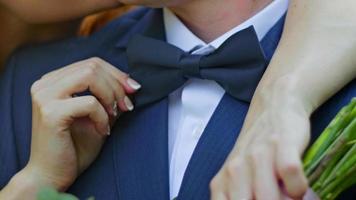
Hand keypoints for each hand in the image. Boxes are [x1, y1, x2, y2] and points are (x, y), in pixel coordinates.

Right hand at [23, 57, 140, 190]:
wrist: (52, 175)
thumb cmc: (74, 147)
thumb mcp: (98, 116)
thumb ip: (109, 98)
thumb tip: (131, 84)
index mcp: (53, 82)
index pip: (91, 63)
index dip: (116, 74)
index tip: (132, 91)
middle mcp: (44, 85)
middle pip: (92, 66)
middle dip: (117, 85)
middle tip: (127, 106)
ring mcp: (44, 97)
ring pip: (90, 76)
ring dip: (111, 95)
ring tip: (115, 115)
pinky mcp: (50, 113)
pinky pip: (90, 103)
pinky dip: (103, 116)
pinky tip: (103, 131)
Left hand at [210, 90, 310, 199]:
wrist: (273, 106)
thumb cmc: (256, 148)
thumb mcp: (238, 175)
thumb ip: (237, 196)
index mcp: (222, 182)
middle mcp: (236, 169)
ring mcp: (258, 156)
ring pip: (267, 197)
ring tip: (289, 197)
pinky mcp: (281, 145)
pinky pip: (291, 175)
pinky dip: (299, 187)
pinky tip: (297, 184)